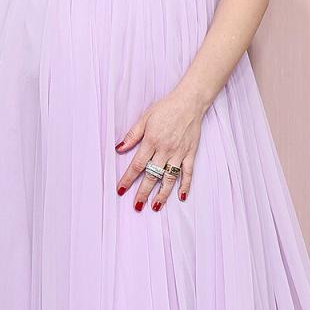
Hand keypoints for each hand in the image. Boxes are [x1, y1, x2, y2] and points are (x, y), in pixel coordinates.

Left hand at [115, 84, 204, 211]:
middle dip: (143, 192)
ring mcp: (179, 153)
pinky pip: (188, 173)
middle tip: (136, 206)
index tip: (121, 190)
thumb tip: (119, 149)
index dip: (128, 179)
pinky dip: (185, 186)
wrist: (189, 102)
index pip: (137, 165)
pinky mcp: (190, 154)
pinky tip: (181, 197)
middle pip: (152, 175)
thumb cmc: (166, 108)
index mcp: (151, 141)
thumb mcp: (145, 118)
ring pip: (169, 178)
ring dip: (162, 194)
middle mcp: (165, 150)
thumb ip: (132, 135)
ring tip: (155, 207)